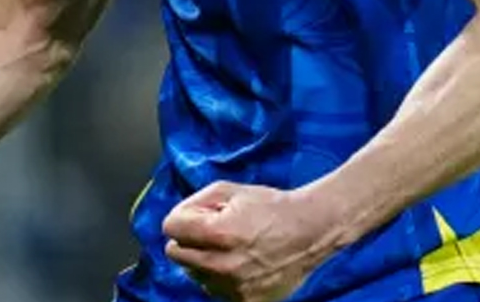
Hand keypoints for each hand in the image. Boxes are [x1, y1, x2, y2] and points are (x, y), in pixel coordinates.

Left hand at [161, 182, 341, 301]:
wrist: (310, 231)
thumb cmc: (270, 207)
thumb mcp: (230, 190)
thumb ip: (196, 203)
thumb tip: (176, 222)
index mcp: (218, 233)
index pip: (170, 228)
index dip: (183, 217)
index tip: (199, 216)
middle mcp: (222, 265)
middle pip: (176, 254)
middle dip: (191, 239)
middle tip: (215, 232)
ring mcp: (233, 287)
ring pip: (194, 274)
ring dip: (205, 261)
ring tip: (232, 248)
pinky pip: (215, 290)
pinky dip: (222, 278)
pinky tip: (241, 264)